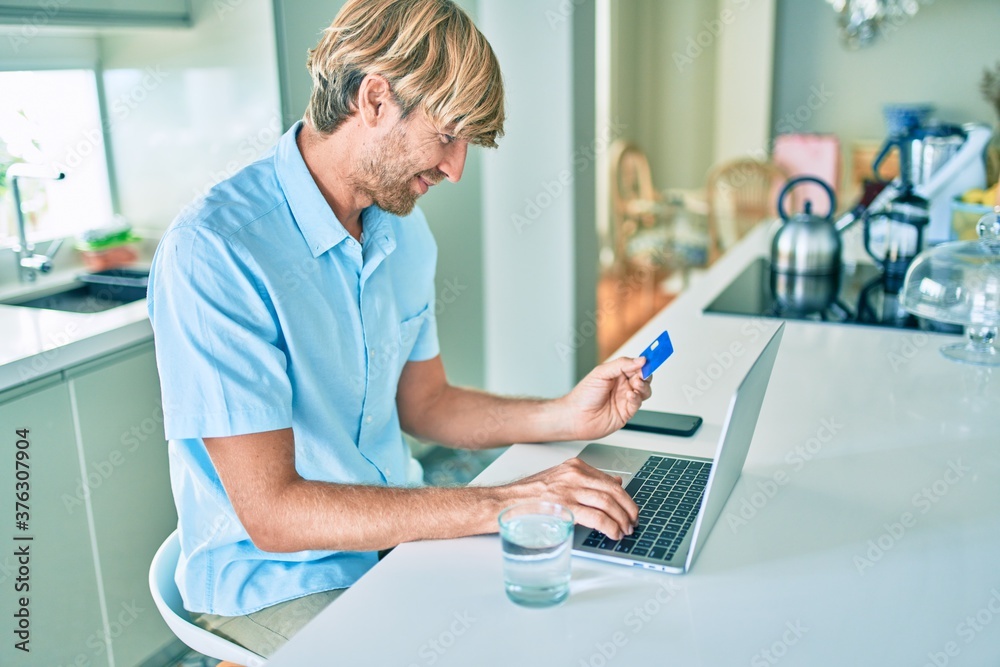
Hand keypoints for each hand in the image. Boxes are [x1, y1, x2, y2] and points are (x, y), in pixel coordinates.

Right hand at [501, 458, 637, 539]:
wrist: (504, 502)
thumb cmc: (528, 495)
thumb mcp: (559, 479)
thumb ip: (585, 480)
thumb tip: (614, 483)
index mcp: (574, 466)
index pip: (609, 481)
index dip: (625, 497)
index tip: (629, 509)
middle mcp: (574, 475)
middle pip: (613, 491)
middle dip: (628, 508)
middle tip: (633, 521)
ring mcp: (569, 491)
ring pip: (608, 503)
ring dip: (621, 519)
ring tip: (625, 530)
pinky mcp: (565, 508)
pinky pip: (597, 517)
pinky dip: (610, 527)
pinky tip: (614, 533)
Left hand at [557, 357, 651, 440]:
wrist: (575, 417)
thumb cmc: (583, 395)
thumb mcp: (601, 372)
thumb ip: (622, 365)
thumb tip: (641, 360)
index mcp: (617, 373)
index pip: (636, 365)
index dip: (644, 361)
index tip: (652, 357)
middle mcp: (623, 385)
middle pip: (644, 377)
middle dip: (646, 374)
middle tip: (643, 372)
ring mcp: (625, 399)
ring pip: (645, 391)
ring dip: (643, 386)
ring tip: (636, 384)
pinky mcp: (626, 412)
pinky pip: (638, 403)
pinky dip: (637, 398)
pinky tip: (630, 395)